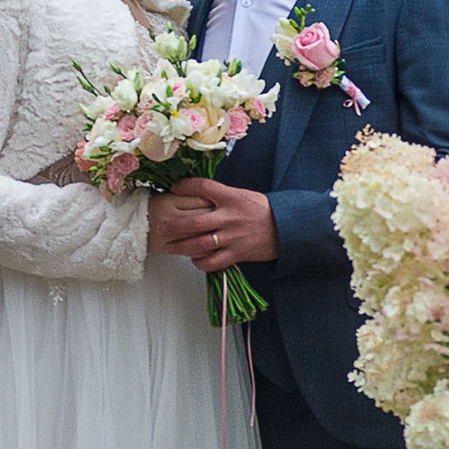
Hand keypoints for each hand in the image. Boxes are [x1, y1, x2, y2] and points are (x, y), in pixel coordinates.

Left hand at [148, 181, 278, 271]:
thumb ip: (221, 195)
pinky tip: (194, 259)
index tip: (174, 188)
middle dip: (173, 225)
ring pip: (199, 244)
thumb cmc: (263, 211)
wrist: (288, 228)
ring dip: (180, 246)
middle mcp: (229, 217)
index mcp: (231, 198)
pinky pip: (213, 262)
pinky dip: (200, 262)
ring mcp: (232, 237)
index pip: (203, 187)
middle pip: (193, 221)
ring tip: (169, 246)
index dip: (186, 186)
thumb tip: (198, 192)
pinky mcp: (237, 254)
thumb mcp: (243, 196)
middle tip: (160, 226)